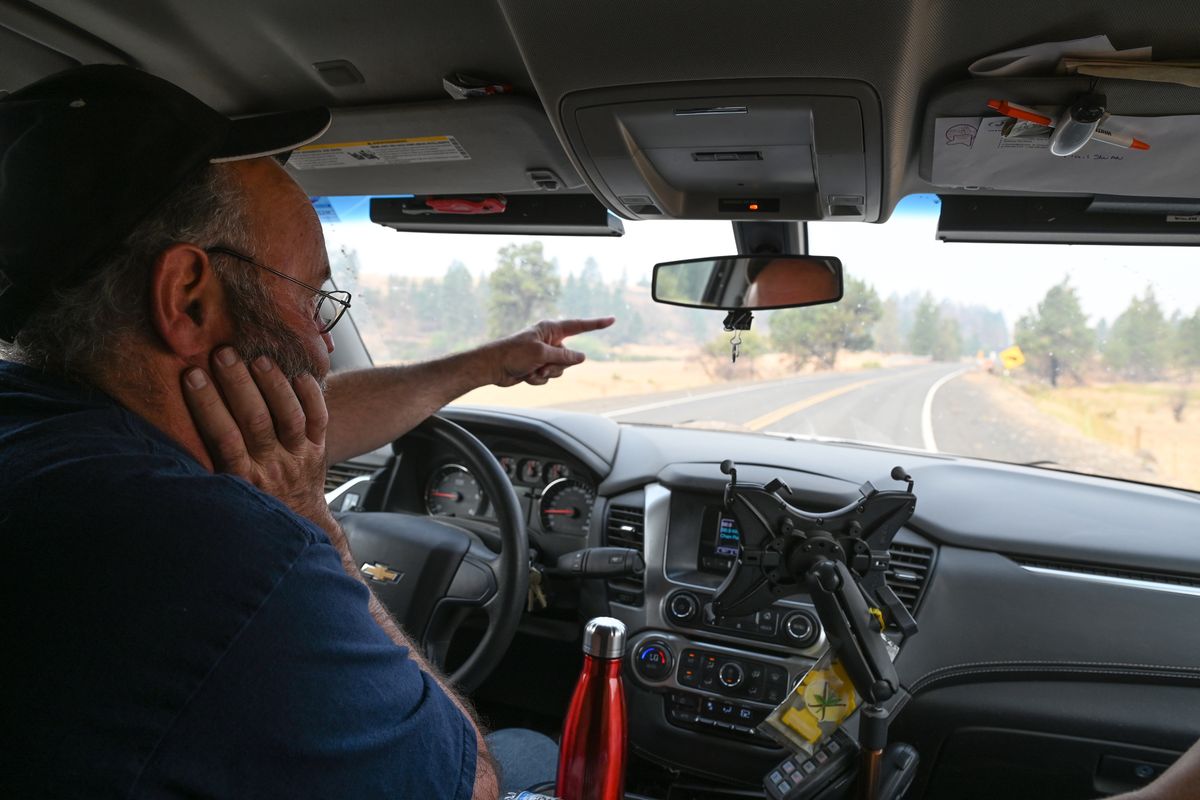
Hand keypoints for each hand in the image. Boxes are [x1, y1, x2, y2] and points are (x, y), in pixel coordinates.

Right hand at [181, 346, 332, 528]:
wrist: (297, 520)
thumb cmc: (251, 500)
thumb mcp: (222, 490)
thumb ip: (203, 462)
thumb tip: (164, 428)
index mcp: (241, 477)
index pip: (223, 437)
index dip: (207, 404)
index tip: (192, 374)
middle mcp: (271, 466)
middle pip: (256, 421)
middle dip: (238, 384)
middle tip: (223, 354)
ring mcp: (297, 457)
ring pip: (289, 417)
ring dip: (274, 385)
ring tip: (258, 359)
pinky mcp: (318, 449)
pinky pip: (319, 420)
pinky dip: (311, 396)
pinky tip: (299, 375)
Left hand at [489, 317, 614, 386]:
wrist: (492, 368)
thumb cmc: (513, 354)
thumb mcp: (542, 354)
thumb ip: (564, 356)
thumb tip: (582, 357)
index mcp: (550, 330)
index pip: (579, 326)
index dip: (596, 324)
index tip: (612, 320)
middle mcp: (550, 341)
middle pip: (570, 357)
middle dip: (558, 365)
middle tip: (541, 364)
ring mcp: (544, 355)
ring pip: (560, 370)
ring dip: (547, 374)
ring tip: (531, 370)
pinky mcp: (538, 367)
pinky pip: (549, 378)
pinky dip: (538, 380)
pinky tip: (525, 376)